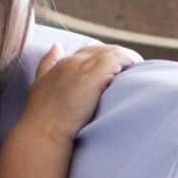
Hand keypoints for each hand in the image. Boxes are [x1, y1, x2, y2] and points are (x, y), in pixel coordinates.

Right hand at [22, 42, 140, 144]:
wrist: (43, 132)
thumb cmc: (41, 117)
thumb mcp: (40, 84)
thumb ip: (47, 64)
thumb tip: (56, 45)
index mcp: (63, 63)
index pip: (89, 51)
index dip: (104, 58)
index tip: (116, 69)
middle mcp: (73, 61)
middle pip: (102, 50)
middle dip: (117, 57)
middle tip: (132, 69)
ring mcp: (83, 67)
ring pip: (112, 52)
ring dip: (127, 58)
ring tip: (138, 69)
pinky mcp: (93, 76)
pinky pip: (117, 58)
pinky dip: (128, 60)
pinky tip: (136, 68)